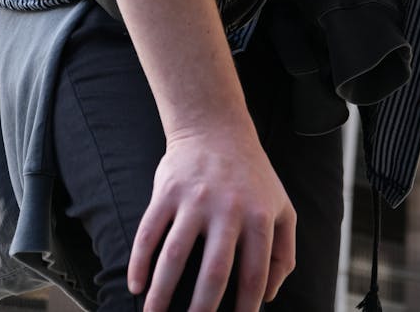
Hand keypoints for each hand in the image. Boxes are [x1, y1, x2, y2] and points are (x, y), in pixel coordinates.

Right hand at [127, 125, 296, 311]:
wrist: (216, 127)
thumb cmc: (252, 176)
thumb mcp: (281, 207)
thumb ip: (284, 252)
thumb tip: (269, 296)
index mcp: (259, 216)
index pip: (254, 274)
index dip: (245, 308)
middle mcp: (228, 208)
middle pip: (214, 272)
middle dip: (201, 310)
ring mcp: (195, 198)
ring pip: (173, 256)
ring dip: (160, 294)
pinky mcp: (167, 190)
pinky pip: (148, 232)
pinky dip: (139, 261)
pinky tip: (135, 285)